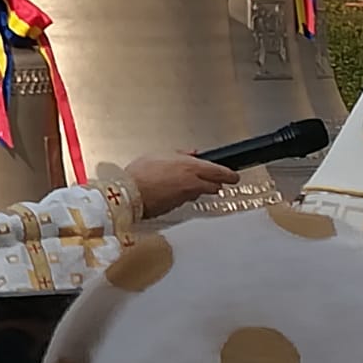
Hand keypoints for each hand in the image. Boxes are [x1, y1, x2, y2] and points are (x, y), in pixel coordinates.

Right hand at [123, 153, 239, 219]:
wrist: (129, 194)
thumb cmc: (141, 173)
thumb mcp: (160, 154)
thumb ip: (180, 154)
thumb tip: (192, 154)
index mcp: (191, 167)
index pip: (221, 173)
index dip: (229, 174)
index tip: (234, 175)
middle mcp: (193, 184)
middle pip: (215, 185)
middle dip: (216, 182)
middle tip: (215, 180)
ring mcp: (186, 197)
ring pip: (200, 193)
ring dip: (198, 188)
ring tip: (185, 182)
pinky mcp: (178, 207)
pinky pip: (185, 199)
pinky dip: (183, 195)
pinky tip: (171, 189)